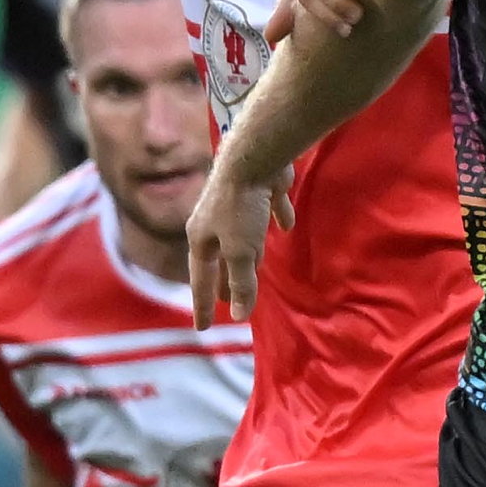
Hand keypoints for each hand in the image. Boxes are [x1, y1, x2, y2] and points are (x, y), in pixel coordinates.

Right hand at [184, 155, 283, 327]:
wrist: (253, 158)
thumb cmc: (239, 209)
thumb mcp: (240, 252)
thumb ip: (241, 282)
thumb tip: (239, 314)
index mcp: (200, 238)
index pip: (200, 279)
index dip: (202, 304)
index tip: (202, 327)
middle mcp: (213, 222)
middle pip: (218, 259)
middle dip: (223, 280)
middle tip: (224, 302)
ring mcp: (235, 205)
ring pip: (239, 237)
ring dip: (245, 254)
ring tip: (252, 270)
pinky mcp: (259, 191)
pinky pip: (266, 211)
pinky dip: (274, 220)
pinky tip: (285, 227)